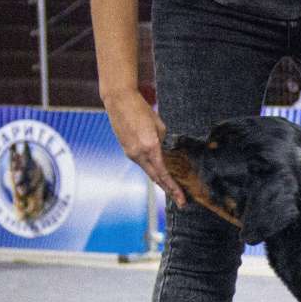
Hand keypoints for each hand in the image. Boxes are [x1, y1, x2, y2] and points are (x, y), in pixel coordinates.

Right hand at [102, 89, 185, 206]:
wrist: (118, 100)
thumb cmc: (141, 110)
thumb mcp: (159, 126)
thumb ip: (163, 143)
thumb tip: (165, 152)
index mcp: (150, 147)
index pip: (164, 173)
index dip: (173, 188)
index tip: (181, 199)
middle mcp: (138, 154)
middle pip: (156, 178)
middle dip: (169, 190)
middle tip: (181, 201)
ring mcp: (130, 153)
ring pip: (149, 171)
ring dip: (161, 182)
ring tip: (173, 190)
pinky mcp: (126, 150)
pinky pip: (142, 164)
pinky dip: (152, 170)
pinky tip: (160, 175)